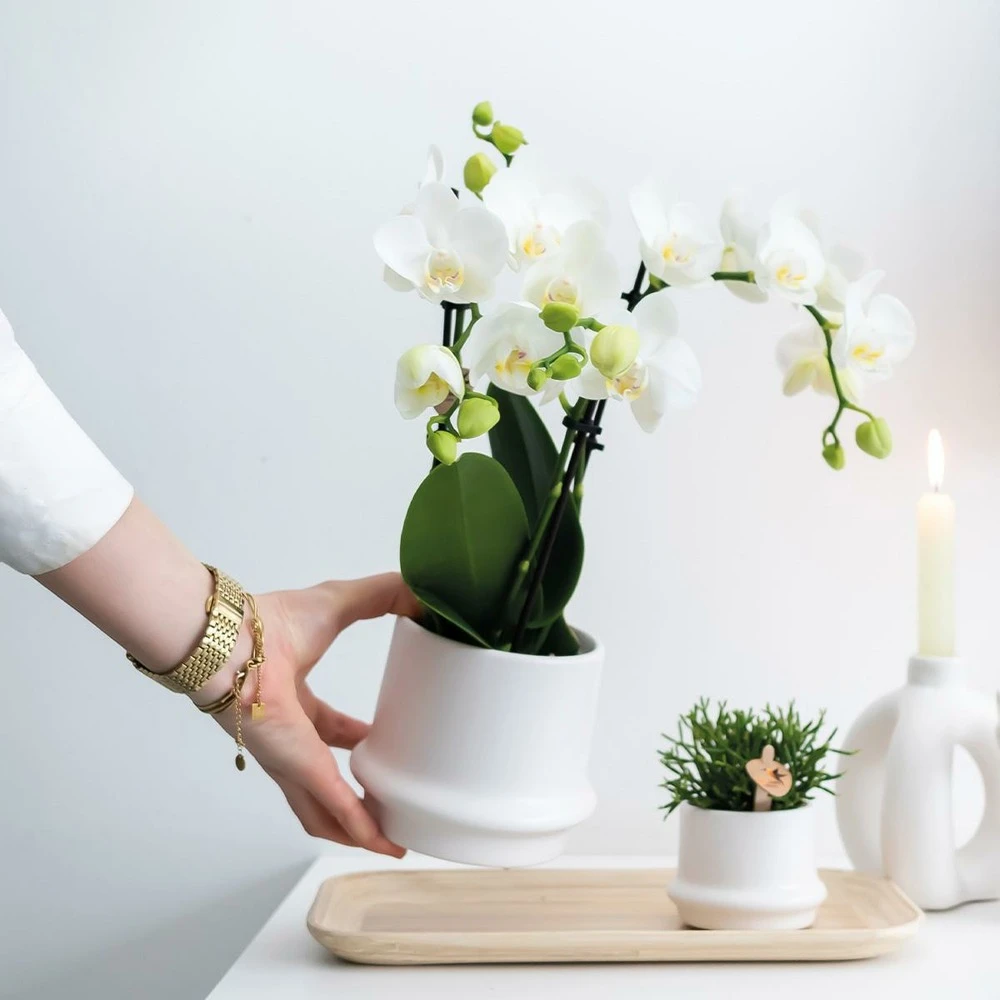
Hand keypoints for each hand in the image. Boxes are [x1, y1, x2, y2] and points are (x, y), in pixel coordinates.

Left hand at [200, 573, 419, 856]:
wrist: (237, 644)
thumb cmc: (272, 624)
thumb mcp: (340, 602)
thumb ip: (381, 593)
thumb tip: (422, 592)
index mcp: (295, 701)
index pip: (329, 731)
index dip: (358, 739)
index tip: (385, 742)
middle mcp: (291, 739)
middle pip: (324, 781)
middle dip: (357, 798)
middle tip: (392, 806)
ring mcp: (293, 760)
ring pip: (326, 810)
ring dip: (358, 828)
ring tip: (391, 840)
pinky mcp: (301, 770)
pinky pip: (337, 807)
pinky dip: (361, 826)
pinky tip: (385, 841)